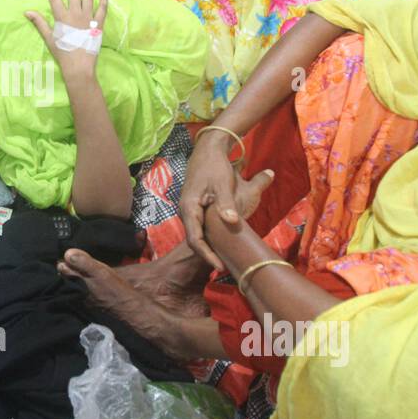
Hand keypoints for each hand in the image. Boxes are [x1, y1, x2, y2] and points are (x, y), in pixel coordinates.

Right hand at [24, 0, 107, 81]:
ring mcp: (88, 18)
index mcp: (62, 17)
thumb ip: (40, 23)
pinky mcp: (98, 25)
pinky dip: (103, 0)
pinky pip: (102, 9)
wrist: (79, 66)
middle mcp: (76, 14)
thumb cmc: (62, 54)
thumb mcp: (49, 38)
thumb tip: (27, 12)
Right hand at [180, 131, 273, 267]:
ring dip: (209, 247)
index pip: (195, 239)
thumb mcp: (223, 184)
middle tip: (224, 268)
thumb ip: (226, 203)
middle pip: (194, 240)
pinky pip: (199, 228)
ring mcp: (188, 210)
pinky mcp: (193, 208)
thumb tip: (232, 221)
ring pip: (197, 234)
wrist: (208, 150)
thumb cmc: (215, 166)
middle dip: (208, 255)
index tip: (220, 267)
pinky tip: (221, 244)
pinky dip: (209, 238)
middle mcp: (185, 211)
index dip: (207, 255)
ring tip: (224, 259)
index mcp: (189, 207)